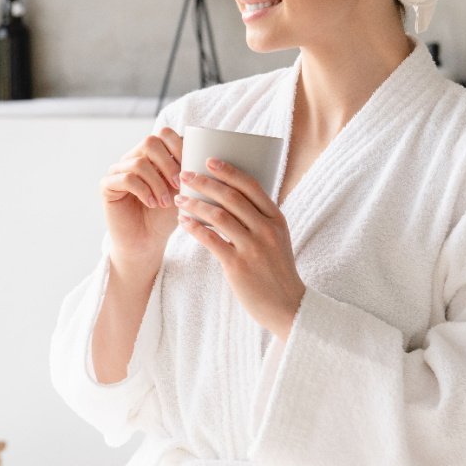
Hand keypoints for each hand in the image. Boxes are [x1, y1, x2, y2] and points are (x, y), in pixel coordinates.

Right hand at [99, 127, 183, 276]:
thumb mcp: (181, 191)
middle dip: (169, 164)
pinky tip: (151, 204)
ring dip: (157, 184)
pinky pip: (126, 178)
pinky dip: (144, 191)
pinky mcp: (107, 185)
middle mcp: (134, 157)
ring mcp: (119, 170)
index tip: (190, 169)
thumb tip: (200, 153)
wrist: (147, 242)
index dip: (179, 147)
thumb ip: (186, 170)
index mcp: (152, 155)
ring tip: (165, 202)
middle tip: (178, 185)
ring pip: (139, 162)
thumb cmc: (166, 217)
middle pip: (150, 142)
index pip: (164, 134)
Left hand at [175, 158, 305, 339]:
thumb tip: (228, 196)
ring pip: (218, 216)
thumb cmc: (275, 269)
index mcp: (276, 218)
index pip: (251, 186)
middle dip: (205, 183)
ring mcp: (253, 247)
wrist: (286, 305)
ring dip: (195, 204)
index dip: (229, 171)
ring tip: (178, 199)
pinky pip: (211, 240)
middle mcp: (266, 229)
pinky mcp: (238, 265)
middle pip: (231, 197)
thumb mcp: (275, 239)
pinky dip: (194, 228)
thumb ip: (258, 218)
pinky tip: (183, 222)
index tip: (209, 160)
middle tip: (184, 175)